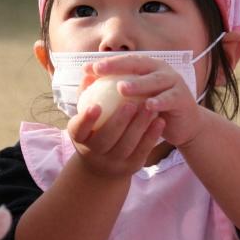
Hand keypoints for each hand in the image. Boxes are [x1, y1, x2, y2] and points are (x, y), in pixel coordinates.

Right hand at [67, 60, 165, 179]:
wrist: (105, 165)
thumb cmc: (94, 130)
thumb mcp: (86, 116)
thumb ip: (87, 95)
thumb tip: (90, 72)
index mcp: (80, 140)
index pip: (79, 130)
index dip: (86, 120)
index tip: (95, 105)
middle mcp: (95, 155)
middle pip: (106, 139)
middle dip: (119, 121)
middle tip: (130, 103)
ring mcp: (115, 163)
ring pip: (127, 145)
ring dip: (140, 126)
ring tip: (150, 107)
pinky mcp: (133, 166)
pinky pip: (143, 150)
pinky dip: (152, 135)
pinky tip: (160, 121)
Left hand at [89, 55, 206, 147]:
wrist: (184, 125)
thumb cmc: (154, 112)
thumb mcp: (135, 100)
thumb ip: (116, 91)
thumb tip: (86, 85)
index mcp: (147, 67)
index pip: (124, 61)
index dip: (106, 62)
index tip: (86, 68)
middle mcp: (161, 70)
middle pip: (138, 64)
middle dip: (117, 66)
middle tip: (99, 70)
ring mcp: (174, 82)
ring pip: (154, 80)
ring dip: (138, 84)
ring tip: (121, 88)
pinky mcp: (182, 98)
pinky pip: (169, 98)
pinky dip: (159, 101)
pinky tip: (147, 106)